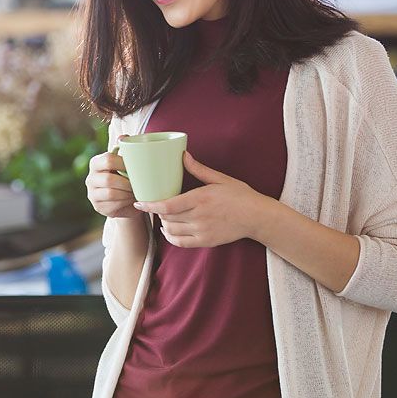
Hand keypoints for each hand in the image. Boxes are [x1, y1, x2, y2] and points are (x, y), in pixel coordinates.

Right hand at [86, 149, 137, 219]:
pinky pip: (113, 204)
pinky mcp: (98, 206)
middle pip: (108, 179)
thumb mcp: (124, 163)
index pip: (107, 159)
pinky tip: (132, 200)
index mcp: (96, 163)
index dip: (123, 163)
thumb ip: (124, 149)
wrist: (124, 200)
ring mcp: (92, 194)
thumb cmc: (125, 177)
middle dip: (126, 182)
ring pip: (111, 193)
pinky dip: (125, 202)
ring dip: (127, 193)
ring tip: (137, 191)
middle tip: (138, 183)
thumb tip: (123, 137)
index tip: (136, 167)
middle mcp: (90, 178)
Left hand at [133, 151, 264, 246]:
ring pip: (172, 230)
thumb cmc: (240, 195)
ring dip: (163, 223)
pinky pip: (181, 242)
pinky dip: (170, 237)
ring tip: (162, 215)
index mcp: (201, 199)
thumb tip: (183, 155)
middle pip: (167, 217)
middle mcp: (199, 216)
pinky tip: (168, 229)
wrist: (257, 217)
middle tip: (154, 204)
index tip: (139, 202)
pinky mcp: (206, 241)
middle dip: (156, 211)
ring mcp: (202, 231)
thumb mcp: (220, 179)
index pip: (168, 205)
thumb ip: (199, 169)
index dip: (150, 205)